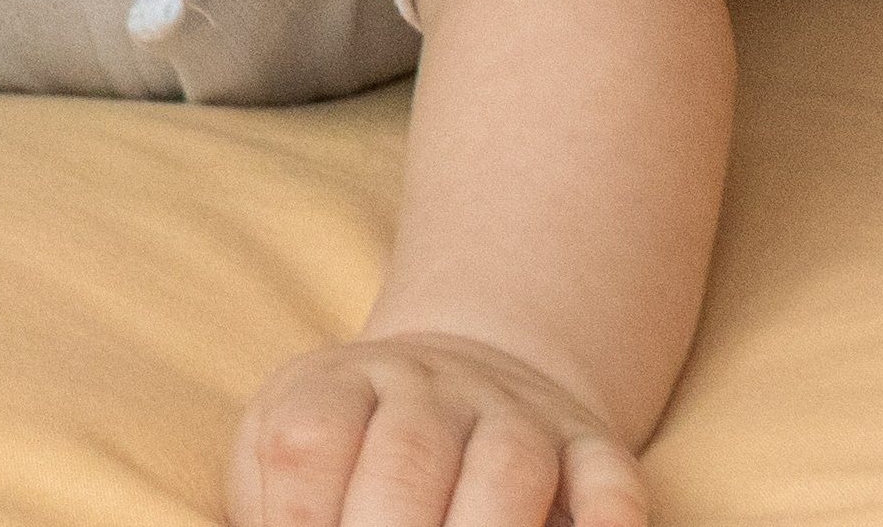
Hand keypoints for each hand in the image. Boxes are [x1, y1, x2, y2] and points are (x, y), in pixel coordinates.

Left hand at [227, 332, 644, 526]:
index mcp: (342, 383)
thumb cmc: (355, 447)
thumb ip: (273, 503)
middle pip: (407, 454)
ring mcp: (517, 413)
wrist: (470, 372)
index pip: (308, 440)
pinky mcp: (591, 449)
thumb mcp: (283, 451)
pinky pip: (610, 480)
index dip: (299, 519)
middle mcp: (431, 386)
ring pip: (508, 465)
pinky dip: (607, 524)